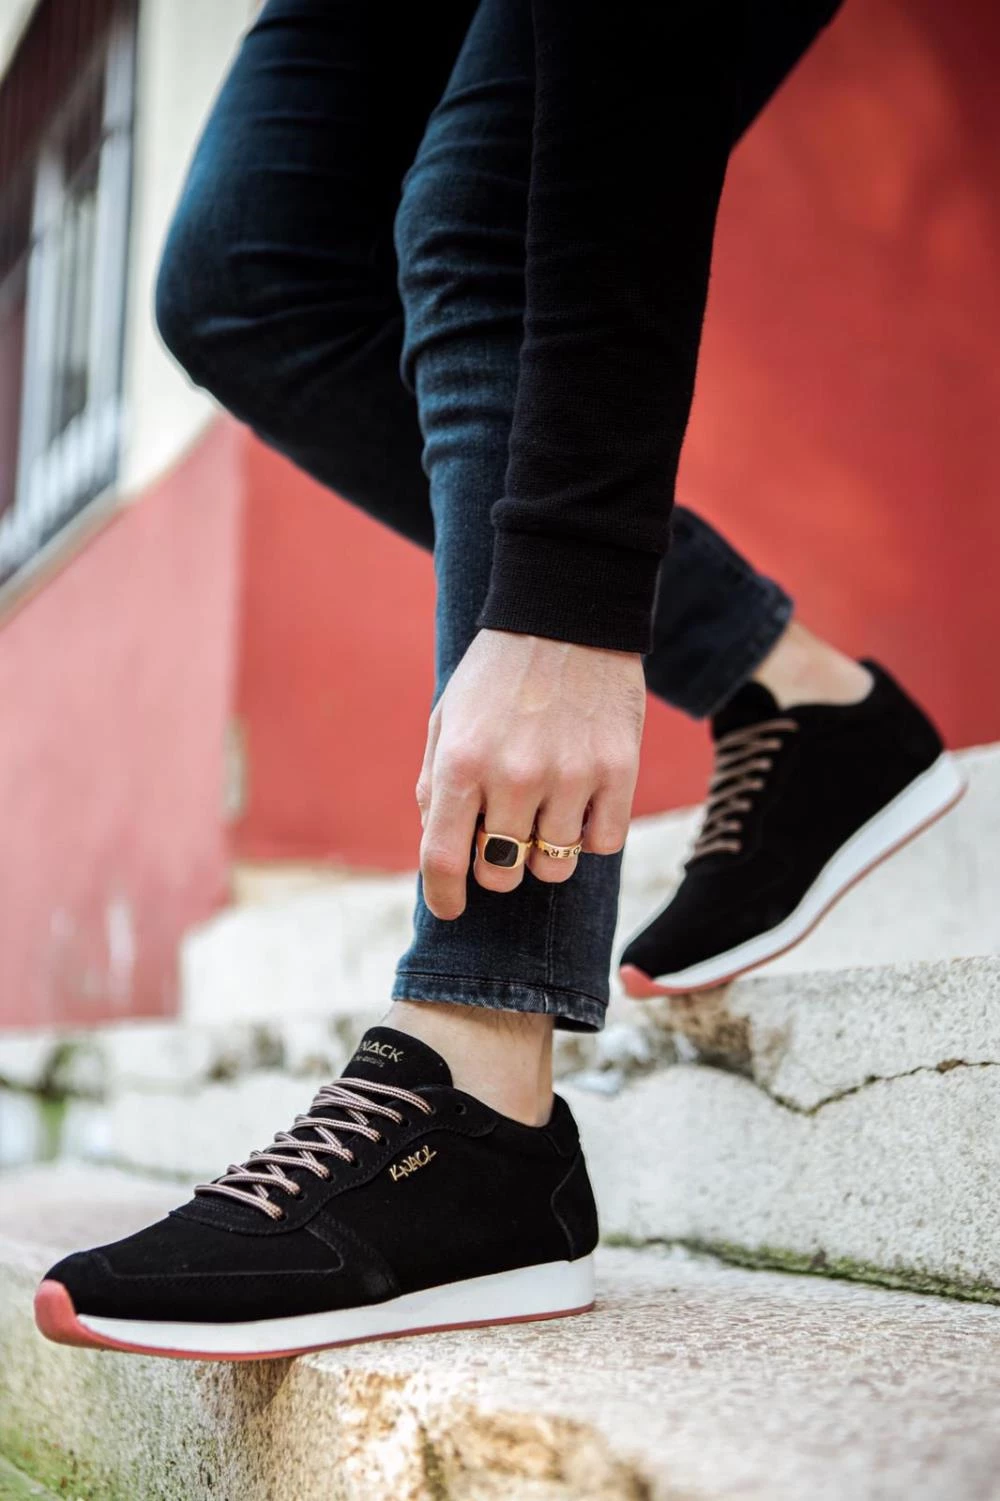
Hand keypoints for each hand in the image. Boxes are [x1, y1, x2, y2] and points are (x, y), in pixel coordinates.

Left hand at [417, 630, 645, 919]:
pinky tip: (582, 801)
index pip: (444, 859)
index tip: (451, 908)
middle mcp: (514, 774)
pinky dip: (590, 835)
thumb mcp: (448, 717)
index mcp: (462, 762)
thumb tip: (440, 847)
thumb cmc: (497, 672)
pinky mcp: (618, 770)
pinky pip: (603, 844)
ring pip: (555, 865)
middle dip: (497, 868)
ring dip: (545, 852)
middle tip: (504, 839)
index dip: (444, 897)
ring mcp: (571, 774)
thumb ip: (436, 784)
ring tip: (545, 813)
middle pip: (502, 873)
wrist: (567, 613)